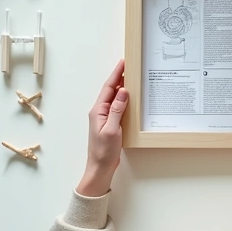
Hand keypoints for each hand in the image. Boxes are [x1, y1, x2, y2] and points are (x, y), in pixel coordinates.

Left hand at [78, 60, 127, 196]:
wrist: (100, 168)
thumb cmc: (104, 151)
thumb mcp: (112, 129)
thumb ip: (117, 109)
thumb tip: (123, 91)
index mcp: (98, 110)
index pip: (109, 87)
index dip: (116, 74)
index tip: (123, 62)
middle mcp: (100, 111)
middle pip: (111, 90)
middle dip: (120, 77)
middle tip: (131, 65)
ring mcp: (105, 117)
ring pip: (115, 98)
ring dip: (124, 87)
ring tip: (133, 77)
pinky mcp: (111, 123)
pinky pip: (118, 107)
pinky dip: (125, 100)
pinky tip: (132, 98)